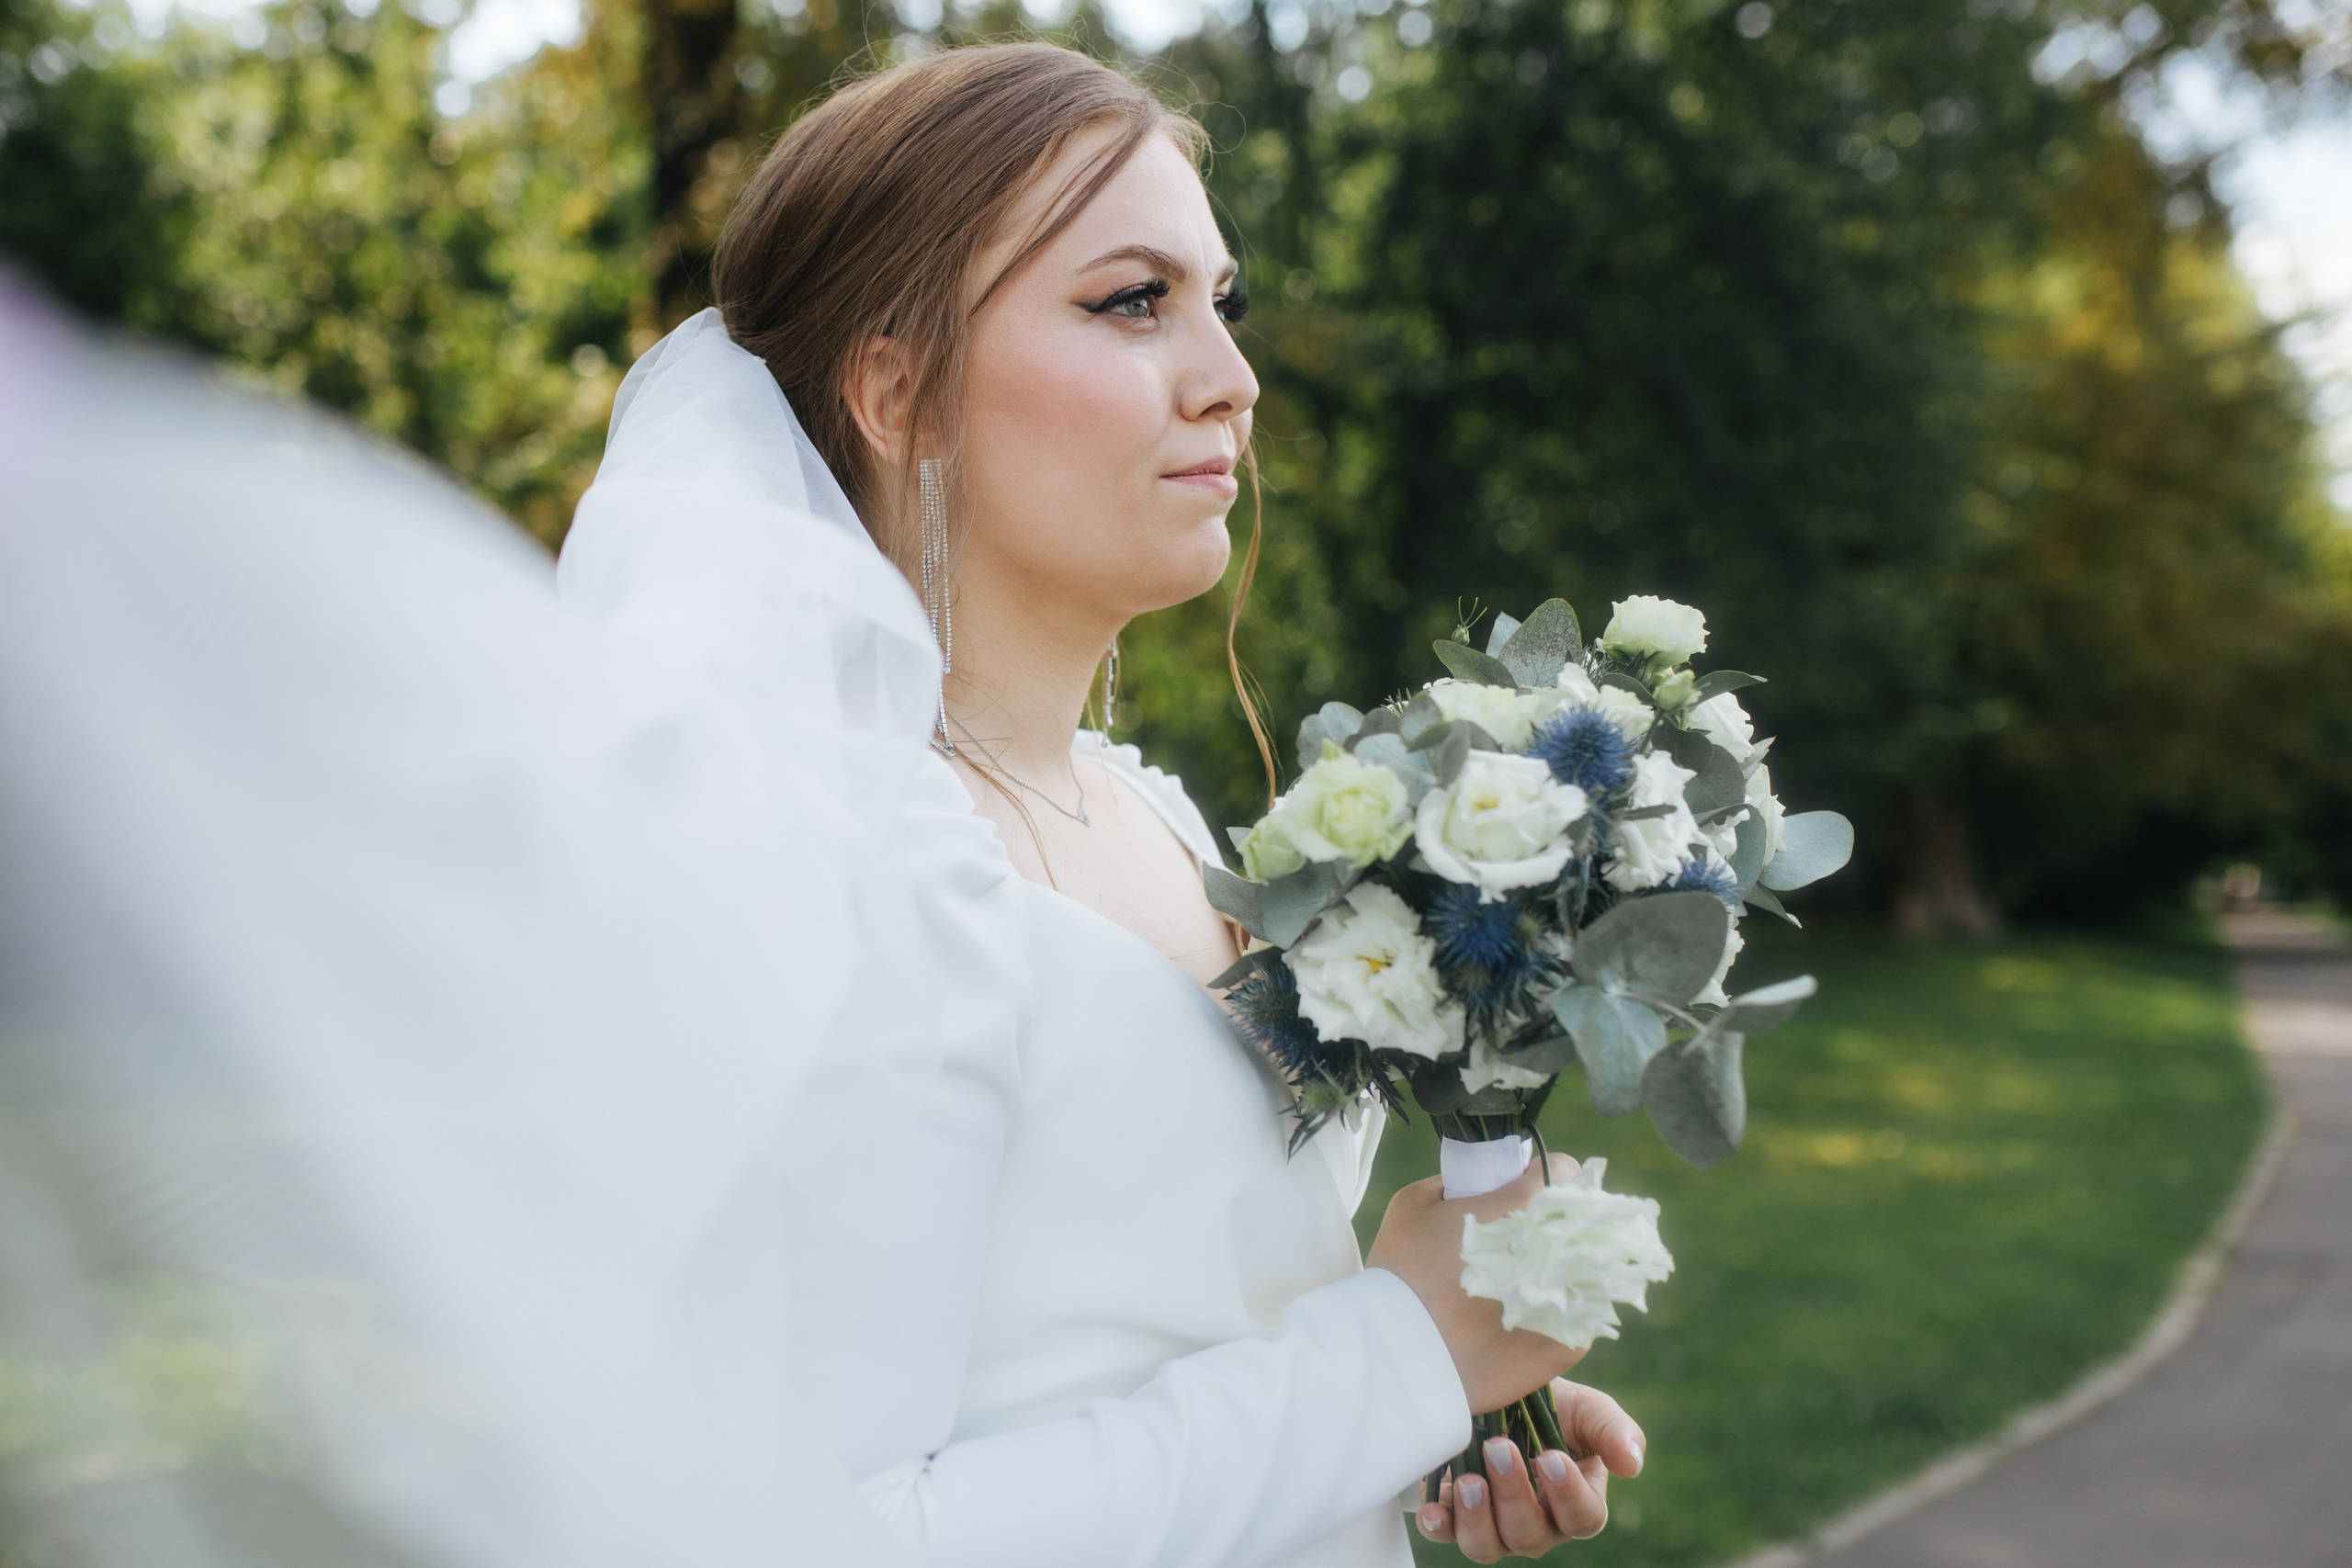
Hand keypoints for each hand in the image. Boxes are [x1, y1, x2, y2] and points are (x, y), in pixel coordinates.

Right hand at [1365, 1152, 1586, 1412]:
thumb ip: (1452, 1183)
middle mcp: (1550, 1251)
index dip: (1545, 1174)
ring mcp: (1562, 1300)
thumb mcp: (1411, 1205)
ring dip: (1564, 1267)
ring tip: (1528, 1279)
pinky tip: (1532, 1313)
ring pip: (1587, 1269)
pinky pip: (1581, 1316)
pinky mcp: (1564, 1344)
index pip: (1563, 1170)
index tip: (1528, 1188)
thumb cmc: (1399, 1275)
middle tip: (1525, 1237)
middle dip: (1555, 1222)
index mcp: (1515, 1209)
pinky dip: (1562, 1310)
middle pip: (1580, 1220)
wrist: (1397, 1356)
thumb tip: (1476, 1183)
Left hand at [1413, 1379, 1645, 1561]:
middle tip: (1499, 1448)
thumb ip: (1614, 1432)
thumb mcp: (1589, 1408)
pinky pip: (1446, 1533)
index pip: (1582, 1518)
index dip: (1568, 1495)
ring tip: (1470, 1481)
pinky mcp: (1455, 1513)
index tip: (1551, 1457)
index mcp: (1576, 1503)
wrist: (1501, 1389)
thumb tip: (1632, 1465)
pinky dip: (1439, 1525)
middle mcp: (1536, 1524)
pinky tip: (1432, 1509)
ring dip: (1477, 1518)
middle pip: (1529, 1535)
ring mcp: (1494, 1524)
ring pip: (1487, 1546)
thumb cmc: (1555, 1405)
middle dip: (1514, 1495)